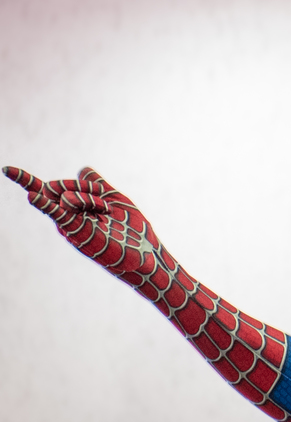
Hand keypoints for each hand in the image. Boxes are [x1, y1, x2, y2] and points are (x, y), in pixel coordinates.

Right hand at [4, 166, 161, 276]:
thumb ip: (97, 184)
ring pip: (67, 196)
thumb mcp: (114, 198)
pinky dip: (45, 205)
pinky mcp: (77, 232)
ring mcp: (70, 224)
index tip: (12, 171)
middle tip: (107, 207)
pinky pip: (58, 214)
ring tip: (107, 213)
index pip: (62, 186)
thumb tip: (83, 170)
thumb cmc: (131, 228)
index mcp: (76, 210)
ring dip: (92, 200)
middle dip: (86, 188)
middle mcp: (67, 218)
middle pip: (62, 187)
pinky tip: (32, 196)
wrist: (145, 252)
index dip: (55, 180)